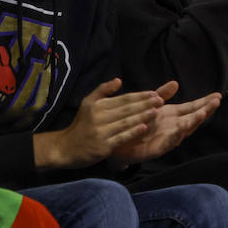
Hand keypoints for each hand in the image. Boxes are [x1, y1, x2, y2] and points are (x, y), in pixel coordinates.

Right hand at [48, 78, 162, 168]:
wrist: (66, 148)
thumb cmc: (81, 125)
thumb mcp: (87, 103)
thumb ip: (103, 90)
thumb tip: (119, 80)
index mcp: (98, 105)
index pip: (123, 99)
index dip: (140, 96)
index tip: (154, 93)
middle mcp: (99, 117)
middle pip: (126, 109)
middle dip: (145, 104)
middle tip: (160, 100)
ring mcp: (101, 132)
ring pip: (125, 122)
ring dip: (142, 116)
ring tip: (156, 111)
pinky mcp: (103, 146)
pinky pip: (121, 137)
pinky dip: (133, 132)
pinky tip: (144, 128)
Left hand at [113, 83, 220, 163]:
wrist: (119, 143)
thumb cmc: (136, 125)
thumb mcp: (149, 105)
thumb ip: (162, 95)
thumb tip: (175, 83)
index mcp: (171, 116)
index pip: (192, 108)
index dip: (204, 102)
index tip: (217, 95)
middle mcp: (172, 127)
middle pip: (192, 118)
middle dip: (204, 110)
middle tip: (216, 102)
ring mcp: (166, 138)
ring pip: (183, 131)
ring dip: (193, 122)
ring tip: (202, 113)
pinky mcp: (156, 149)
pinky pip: (167, 143)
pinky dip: (175, 136)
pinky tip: (181, 129)